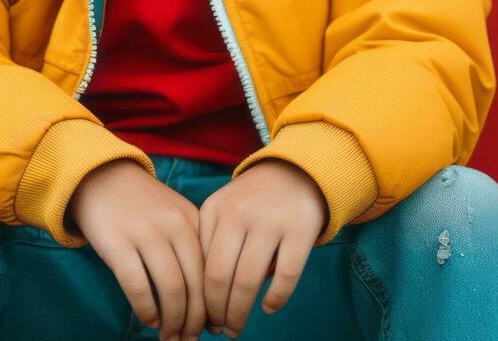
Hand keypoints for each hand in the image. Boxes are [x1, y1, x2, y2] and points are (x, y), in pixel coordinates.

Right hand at [67, 159, 208, 340]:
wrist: (101, 177)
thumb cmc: (141, 205)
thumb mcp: (175, 215)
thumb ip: (191, 246)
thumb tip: (203, 298)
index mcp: (192, 220)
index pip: (212, 271)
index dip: (212, 305)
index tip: (210, 327)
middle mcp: (174, 226)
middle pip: (194, 285)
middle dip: (194, 320)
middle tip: (189, 340)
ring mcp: (146, 234)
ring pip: (171, 289)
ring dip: (173, 321)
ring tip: (170, 336)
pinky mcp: (118, 244)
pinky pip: (138, 286)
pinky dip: (146, 309)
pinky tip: (148, 320)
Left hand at [198, 159, 327, 336]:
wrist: (296, 172)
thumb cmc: (252, 202)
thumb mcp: (224, 211)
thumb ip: (210, 242)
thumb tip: (200, 297)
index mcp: (215, 210)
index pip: (199, 265)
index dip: (198, 298)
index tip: (200, 318)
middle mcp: (239, 214)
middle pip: (219, 277)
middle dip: (216, 312)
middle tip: (218, 331)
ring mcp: (270, 221)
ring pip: (248, 280)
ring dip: (239, 312)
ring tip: (235, 329)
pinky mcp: (299, 229)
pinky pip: (286, 274)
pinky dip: (276, 298)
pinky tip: (269, 308)